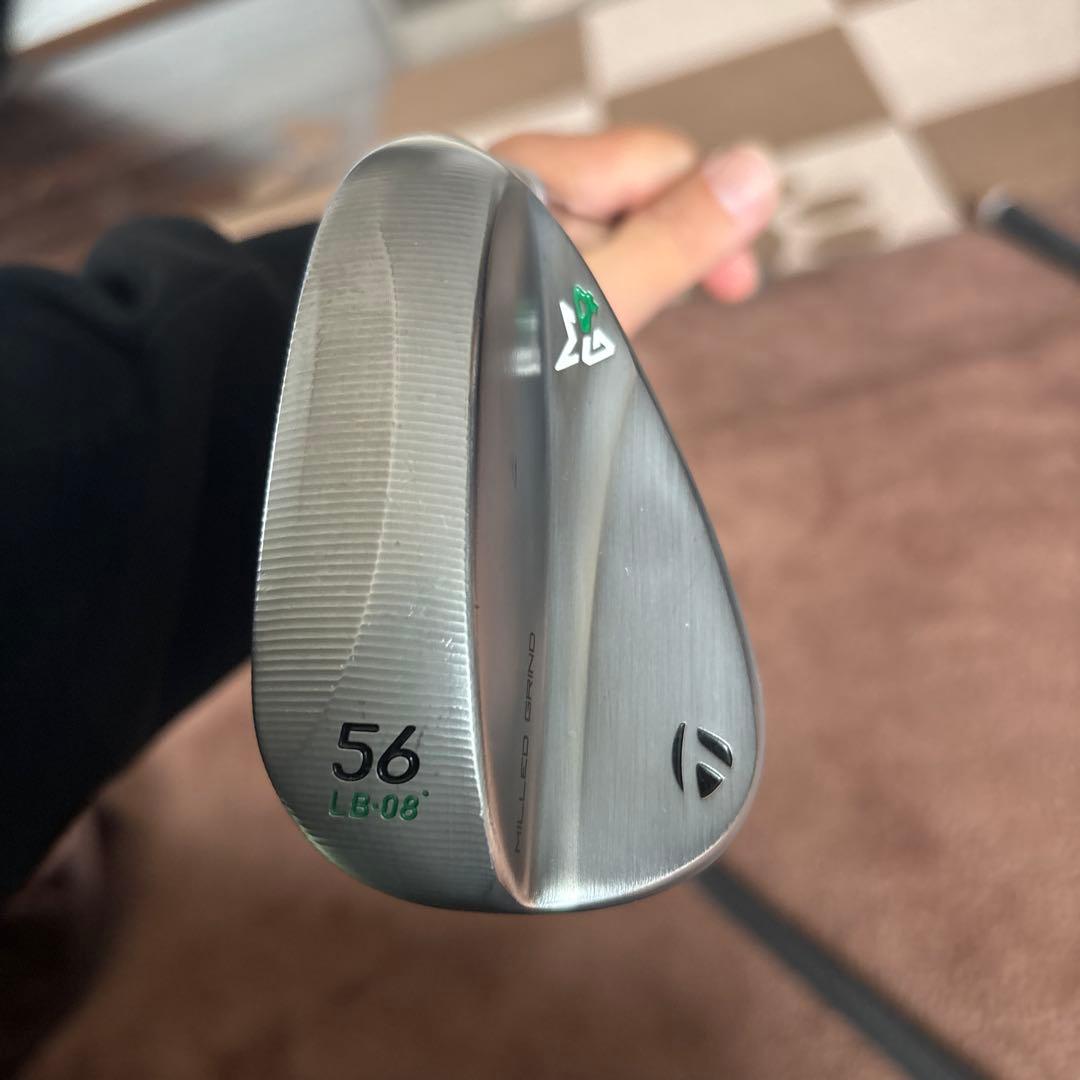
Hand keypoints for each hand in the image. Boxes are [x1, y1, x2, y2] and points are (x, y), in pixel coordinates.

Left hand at [491, 127, 778, 335]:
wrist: (413, 420)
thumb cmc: (478, 358)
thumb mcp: (599, 299)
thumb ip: (677, 237)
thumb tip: (752, 176)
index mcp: (537, 173)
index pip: (662, 161)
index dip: (711, 217)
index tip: (733, 282)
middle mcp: (520, 191)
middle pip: (637, 197)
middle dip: (668, 254)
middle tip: (681, 310)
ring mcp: (512, 232)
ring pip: (609, 239)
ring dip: (633, 283)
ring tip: (607, 336)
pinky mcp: (506, 272)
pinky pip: (574, 268)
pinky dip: (595, 299)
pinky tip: (581, 337)